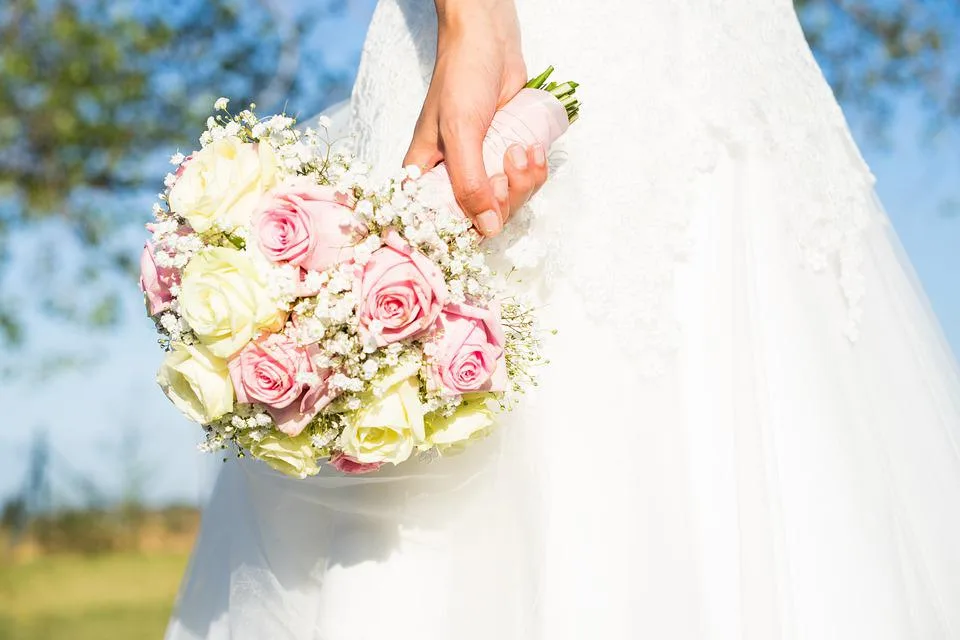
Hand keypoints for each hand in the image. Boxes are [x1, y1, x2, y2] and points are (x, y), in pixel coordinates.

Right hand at [403, 0, 547, 236]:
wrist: (489, 40)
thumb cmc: (461, 79)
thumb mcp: (460, 133)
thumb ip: (469, 183)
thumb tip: (488, 228)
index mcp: (427, 176)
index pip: (445, 223)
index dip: (470, 223)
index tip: (487, 200)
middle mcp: (452, 177)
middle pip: (483, 217)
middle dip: (507, 196)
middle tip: (510, 162)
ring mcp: (481, 167)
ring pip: (508, 201)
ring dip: (525, 181)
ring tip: (524, 149)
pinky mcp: (506, 156)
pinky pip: (524, 182)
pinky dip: (535, 170)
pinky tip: (535, 149)